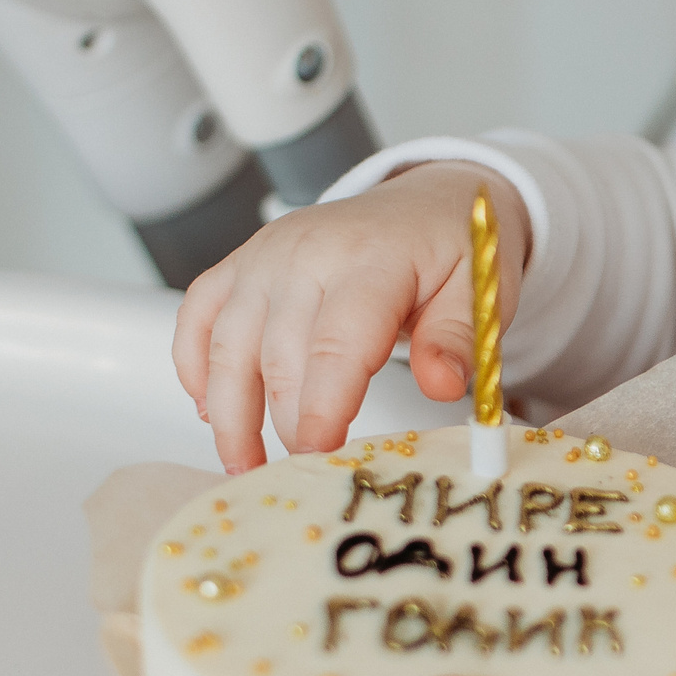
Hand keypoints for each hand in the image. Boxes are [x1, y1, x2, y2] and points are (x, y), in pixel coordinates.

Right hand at [172, 163, 529, 472]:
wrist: (425, 202)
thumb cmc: (452, 250)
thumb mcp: (482, 288)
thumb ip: (459, 338)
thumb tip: (441, 385)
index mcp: (374, 257)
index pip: (337, 338)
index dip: (323, 403)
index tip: (321, 452)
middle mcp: (308, 251)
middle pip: (278, 350)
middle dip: (285, 421)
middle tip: (303, 473)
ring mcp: (265, 255)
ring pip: (226, 341)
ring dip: (229, 411)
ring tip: (245, 463)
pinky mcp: (240, 263)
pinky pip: (197, 315)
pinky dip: (194, 366)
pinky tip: (210, 410)